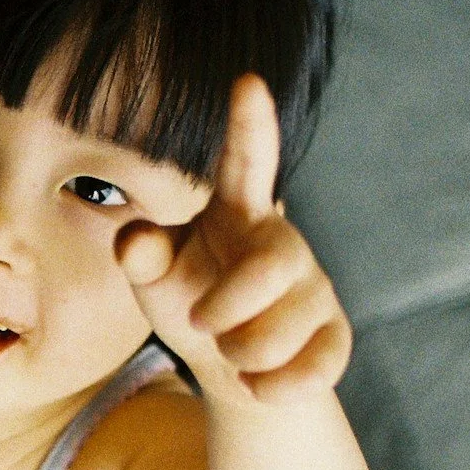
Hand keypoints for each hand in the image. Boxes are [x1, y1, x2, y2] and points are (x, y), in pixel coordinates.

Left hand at [116, 74, 351, 405]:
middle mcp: (283, 242)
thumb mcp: (155, 274)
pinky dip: (271, 387)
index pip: (245, 162)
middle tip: (201, 322)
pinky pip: (312, 368)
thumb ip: (139, 251)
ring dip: (240, 354)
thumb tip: (134, 241)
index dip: (248, 125)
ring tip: (230, 351)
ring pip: (281, 331)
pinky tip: (257, 384)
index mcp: (238, 211)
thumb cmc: (192, 297)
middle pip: (267, 269)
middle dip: (223, 309)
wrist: (235, 367)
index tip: (246, 81)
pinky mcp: (335, 336)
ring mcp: (315, 288)